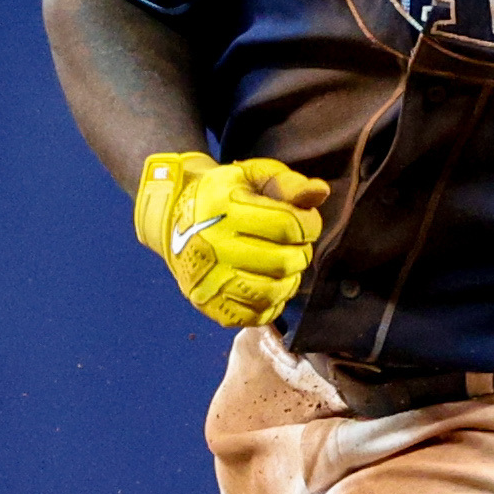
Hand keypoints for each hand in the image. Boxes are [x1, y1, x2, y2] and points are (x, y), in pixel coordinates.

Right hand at [134, 151, 328, 328]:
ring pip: (271, 293)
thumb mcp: (250, 176)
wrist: (174, 219)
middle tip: (294, 245)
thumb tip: (320, 192)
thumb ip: (287, 182)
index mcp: (226, 210)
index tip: (305, 222)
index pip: (288, 225)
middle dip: (301, 253)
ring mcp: (209, 280)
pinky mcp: (209, 304)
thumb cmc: (222, 195)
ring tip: (285, 266)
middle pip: (283, 261)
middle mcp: (214, 247)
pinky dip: (271, 304)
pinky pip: (254, 316)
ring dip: (289, 280)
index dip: (309, 224)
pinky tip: (270, 285)